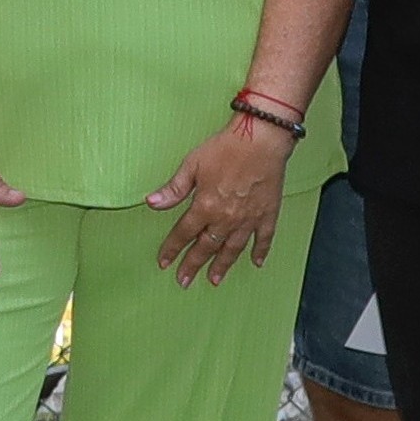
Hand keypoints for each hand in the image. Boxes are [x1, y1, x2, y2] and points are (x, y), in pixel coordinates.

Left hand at [146, 115, 289, 288]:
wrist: (261, 140)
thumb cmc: (226, 148)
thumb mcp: (192, 164)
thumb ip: (173, 189)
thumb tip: (152, 203)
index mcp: (205, 206)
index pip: (184, 233)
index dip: (172, 248)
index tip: (164, 262)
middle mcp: (226, 218)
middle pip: (206, 247)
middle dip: (193, 265)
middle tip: (184, 280)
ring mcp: (248, 219)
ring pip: (232, 249)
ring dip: (222, 265)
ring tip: (214, 279)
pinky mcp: (267, 214)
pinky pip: (264, 238)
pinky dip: (260, 251)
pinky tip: (256, 262)